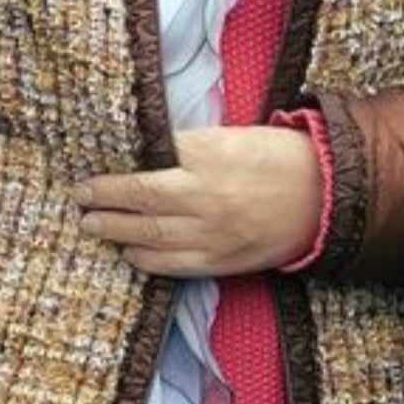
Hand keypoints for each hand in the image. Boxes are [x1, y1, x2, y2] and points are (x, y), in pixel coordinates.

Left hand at [74, 126, 322, 276]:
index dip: (113, 177)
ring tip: (92, 226)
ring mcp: (215, 233)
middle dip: (105, 204)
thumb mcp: (229, 137)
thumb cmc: (275, 157)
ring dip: (117, 232)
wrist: (324, 197)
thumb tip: (143, 157)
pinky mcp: (225, 261)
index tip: (88, 177)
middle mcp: (207, 196)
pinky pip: (176, 265)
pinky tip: (129, 253)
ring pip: (153, 236)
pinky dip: (147, 260)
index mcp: (209, 156)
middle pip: (143, 202)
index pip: (148, 166)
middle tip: (79, 201)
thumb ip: (187, 148)